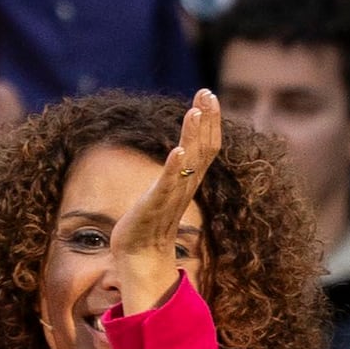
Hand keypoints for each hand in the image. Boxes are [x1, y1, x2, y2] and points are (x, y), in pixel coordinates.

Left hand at [102, 86, 221, 328]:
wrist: (139, 257)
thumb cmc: (149, 222)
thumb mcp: (165, 189)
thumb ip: (175, 172)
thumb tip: (180, 150)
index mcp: (188, 179)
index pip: (207, 145)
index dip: (210, 120)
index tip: (209, 94)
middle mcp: (185, 186)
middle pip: (204, 148)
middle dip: (207, 119)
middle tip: (208, 92)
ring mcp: (171, 196)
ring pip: (189, 162)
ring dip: (193, 136)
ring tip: (195, 112)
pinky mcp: (154, 207)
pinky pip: (168, 185)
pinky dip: (175, 168)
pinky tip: (178, 150)